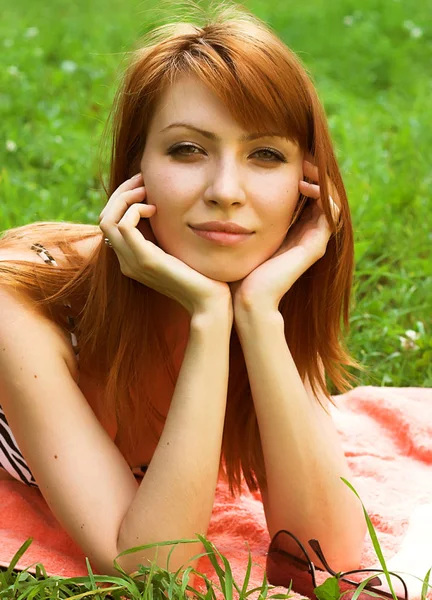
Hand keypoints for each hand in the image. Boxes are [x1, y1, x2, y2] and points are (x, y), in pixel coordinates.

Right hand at [99, 173, 232, 318]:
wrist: (208, 302)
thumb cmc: (200, 275)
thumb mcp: (175, 247)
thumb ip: (163, 232)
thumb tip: (159, 205)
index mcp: (131, 258)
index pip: (110, 222)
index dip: (123, 199)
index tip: (144, 185)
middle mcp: (126, 261)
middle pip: (104, 217)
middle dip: (121, 193)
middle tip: (143, 180)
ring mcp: (132, 262)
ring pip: (108, 219)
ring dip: (126, 197)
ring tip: (147, 191)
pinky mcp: (144, 260)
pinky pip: (124, 225)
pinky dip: (136, 209)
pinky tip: (155, 208)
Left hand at [228, 157, 340, 314]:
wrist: (245, 298)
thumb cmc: (237, 269)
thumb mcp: (238, 234)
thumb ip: (240, 217)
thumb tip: (226, 194)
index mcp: (291, 231)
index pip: (306, 196)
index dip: (303, 174)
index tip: (290, 158)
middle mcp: (306, 235)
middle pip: (321, 196)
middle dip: (314, 173)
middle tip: (303, 156)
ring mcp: (313, 241)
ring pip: (330, 202)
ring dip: (321, 180)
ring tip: (306, 166)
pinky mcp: (314, 247)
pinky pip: (331, 214)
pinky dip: (324, 195)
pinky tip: (306, 183)